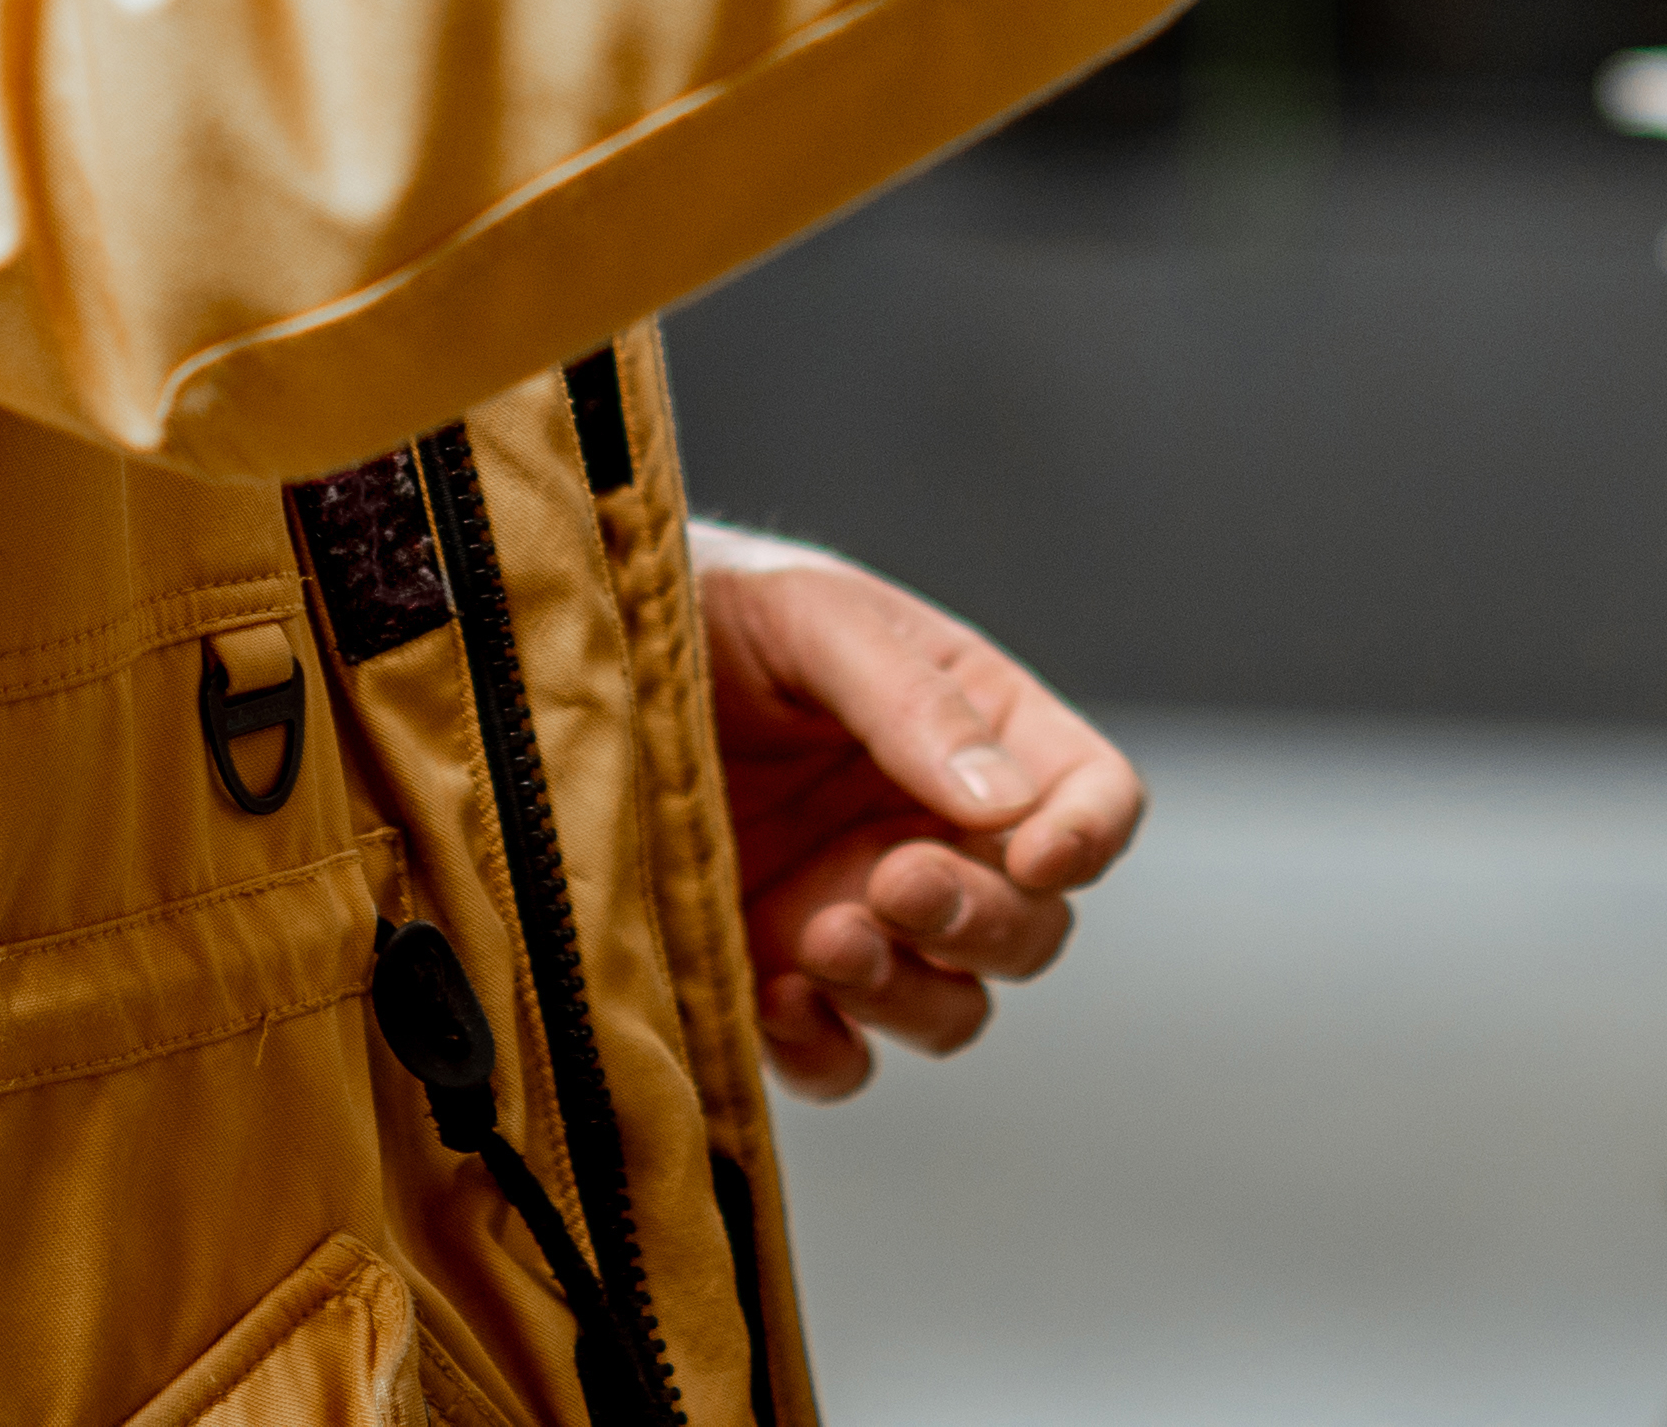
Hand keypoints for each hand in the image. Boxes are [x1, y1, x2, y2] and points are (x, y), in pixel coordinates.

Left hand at [690, 531, 1142, 1101]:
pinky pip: (840, 1060)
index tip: (1037, 854)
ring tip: (823, 937)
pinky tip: (773, 1000)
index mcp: (980, 732)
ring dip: (907, 991)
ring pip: (951, 1007)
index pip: (1091, 797)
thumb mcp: (810, 618)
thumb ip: (910, 700)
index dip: (1087, 835)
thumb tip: (1006, 806)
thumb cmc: (710, 607)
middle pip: (1031, 927)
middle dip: (980, 920)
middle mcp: (936, 837)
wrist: (574, 661)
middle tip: (893, 881)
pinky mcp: (778, 978)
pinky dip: (826, 1051)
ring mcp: (863, 916)